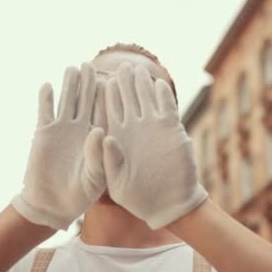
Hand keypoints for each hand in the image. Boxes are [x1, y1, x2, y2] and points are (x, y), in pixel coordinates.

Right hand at [11, 63, 105, 229]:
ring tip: (71, 68)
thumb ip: (97, 156)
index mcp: (98, 137)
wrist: (53, 203)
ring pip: (66, 101)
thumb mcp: (95, 178)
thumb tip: (99, 130)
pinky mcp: (44, 134)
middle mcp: (81, 129)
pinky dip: (46, 100)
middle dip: (88, 83)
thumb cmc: (80, 194)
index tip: (114, 77)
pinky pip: (45, 112)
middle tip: (90, 65)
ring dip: (68, 85)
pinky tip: (47, 86)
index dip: (108, 94)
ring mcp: (62, 129)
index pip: (105, 110)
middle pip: (86, 100)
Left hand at [102, 63, 206, 228]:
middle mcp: (134, 129)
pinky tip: (158, 84)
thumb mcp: (116, 183)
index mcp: (116, 138)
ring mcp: (153, 127)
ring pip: (146, 98)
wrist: (167, 205)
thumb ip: (109, 161)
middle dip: (124, 82)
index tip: (99, 79)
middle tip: (120, 66)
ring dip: (142, 84)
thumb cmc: (137, 198)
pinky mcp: (172, 130)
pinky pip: (167, 108)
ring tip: (137, 69)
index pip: (109, 110)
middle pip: (127, 98)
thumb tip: (105, 136)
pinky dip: (164, 96)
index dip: (105, 95)